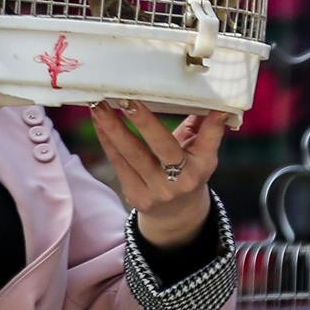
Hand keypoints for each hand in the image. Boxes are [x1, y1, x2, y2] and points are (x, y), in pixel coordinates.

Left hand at [90, 99, 227, 246]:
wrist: (176, 214)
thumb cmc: (188, 171)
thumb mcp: (202, 153)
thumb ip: (204, 126)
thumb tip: (205, 96)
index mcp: (202, 165)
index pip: (209, 139)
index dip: (211, 124)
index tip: (210, 104)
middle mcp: (182, 180)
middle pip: (162, 145)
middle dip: (143, 120)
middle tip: (127, 98)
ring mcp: (157, 190)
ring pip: (132, 154)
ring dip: (112, 127)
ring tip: (99, 105)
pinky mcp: (135, 195)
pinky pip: (118, 163)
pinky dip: (107, 140)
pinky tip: (99, 122)